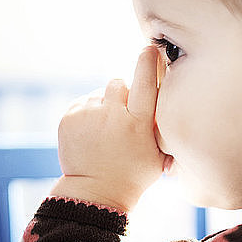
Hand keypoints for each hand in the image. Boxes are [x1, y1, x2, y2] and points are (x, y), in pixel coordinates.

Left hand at [50, 46, 167, 211]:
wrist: (95, 193)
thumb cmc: (133, 175)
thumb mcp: (159, 155)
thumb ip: (163, 127)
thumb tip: (171, 101)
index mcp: (138, 123)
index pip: (145, 82)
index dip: (148, 62)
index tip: (149, 49)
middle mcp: (112, 115)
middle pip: (119, 83)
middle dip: (122, 94)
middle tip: (123, 116)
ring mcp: (88, 116)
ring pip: (100, 94)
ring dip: (104, 106)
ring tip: (105, 132)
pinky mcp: (69, 118)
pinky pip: (83, 102)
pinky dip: (88, 113)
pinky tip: (92, 134)